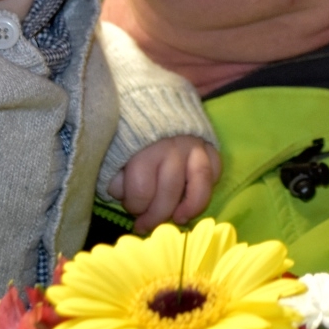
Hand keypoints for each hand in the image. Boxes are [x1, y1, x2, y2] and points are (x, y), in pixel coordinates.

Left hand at [107, 136, 221, 232]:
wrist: (150, 105)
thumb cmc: (128, 137)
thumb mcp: (113, 155)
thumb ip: (117, 175)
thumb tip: (122, 193)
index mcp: (144, 150)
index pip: (142, 190)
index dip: (134, 206)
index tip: (131, 208)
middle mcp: (172, 148)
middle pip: (170, 191)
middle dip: (157, 215)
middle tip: (147, 224)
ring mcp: (194, 146)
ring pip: (199, 182)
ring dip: (191, 206)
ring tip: (179, 218)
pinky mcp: (209, 146)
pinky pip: (215, 169)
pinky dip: (209, 185)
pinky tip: (195, 198)